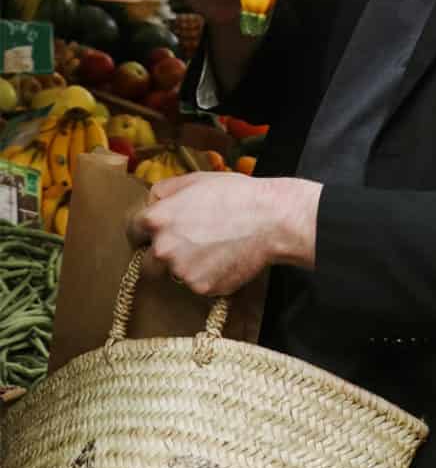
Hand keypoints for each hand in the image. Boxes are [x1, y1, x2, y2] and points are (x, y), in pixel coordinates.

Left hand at [128, 172, 320, 296]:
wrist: (270, 219)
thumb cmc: (236, 194)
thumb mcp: (197, 179)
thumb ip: (165, 191)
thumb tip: (151, 202)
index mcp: (157, 219)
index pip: (132, 232)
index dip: (144, 232)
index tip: (154, 234)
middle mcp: (163, 248)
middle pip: (149, 260)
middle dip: (165, 254)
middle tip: (192, 243)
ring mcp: (181, 271)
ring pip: (175, 273)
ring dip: (188, 265)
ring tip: (216, 248)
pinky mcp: (201, 288)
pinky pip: (198, 284)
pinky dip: (209, 275)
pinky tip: (226, 259)